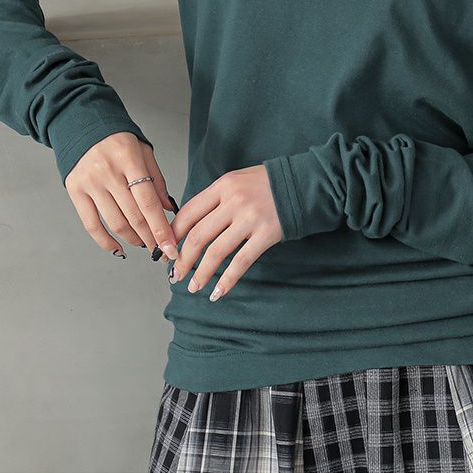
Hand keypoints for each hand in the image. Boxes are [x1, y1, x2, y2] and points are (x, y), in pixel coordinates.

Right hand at [65, 132, 178, 261]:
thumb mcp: (143, 152)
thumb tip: (168, 210)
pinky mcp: (75, 191)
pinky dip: (105, 242)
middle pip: (133, 216)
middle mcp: (108, 172)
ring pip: (115, 223)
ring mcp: (90, 183)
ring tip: (144, 243)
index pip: (148, 202)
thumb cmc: (118, 140)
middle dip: (151, 238)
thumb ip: (157, 181)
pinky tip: (118, 248)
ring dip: (133, 240)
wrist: (82, 125)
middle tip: (162, 251)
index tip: (171, 247)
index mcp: (129, 160)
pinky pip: (91, 225)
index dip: (161, 228)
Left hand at [168, 165, 282, 300]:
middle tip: (175, 274)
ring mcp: (250, 218)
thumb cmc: (268, 184)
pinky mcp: (266, 234)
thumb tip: (191, 225)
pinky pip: (241, 262)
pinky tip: (218, 292)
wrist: (304, 183)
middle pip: (198, 235)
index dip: (173, 235)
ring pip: (216, 252)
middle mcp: (234, 201)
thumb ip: (216, 199)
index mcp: (223, 186)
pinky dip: (227, 280)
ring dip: (201, 273)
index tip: (167, 251)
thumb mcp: (237, 181)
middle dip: (182, 259)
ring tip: (192, 286)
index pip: (189, 213)